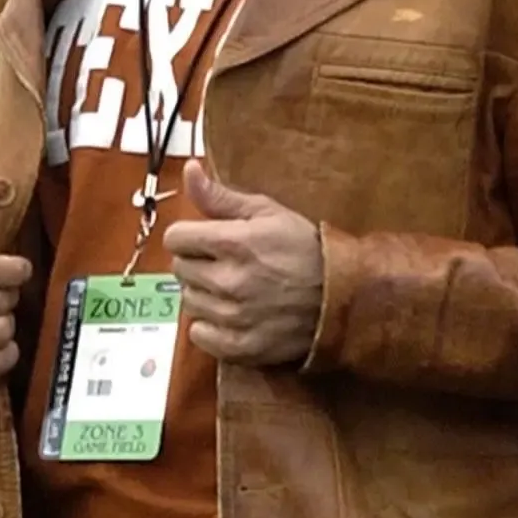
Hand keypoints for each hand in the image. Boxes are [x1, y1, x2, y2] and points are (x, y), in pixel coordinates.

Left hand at [163, 160, 322, 366]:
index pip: (175, 238)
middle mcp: (228, 281)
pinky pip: (199, 335)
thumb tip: (189, 169)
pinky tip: (232, 315)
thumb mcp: (268, 213)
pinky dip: (210, 326)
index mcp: (233, 243)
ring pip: (188, 302)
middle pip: (180, 269)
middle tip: (224, 263)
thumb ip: (221, 196)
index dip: (188, 235)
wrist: (343, 297)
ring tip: (233, 289)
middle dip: (197, 262)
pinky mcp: (240, 347)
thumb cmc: (305, 249)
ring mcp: (233, 317)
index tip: (205, 239)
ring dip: (204, 294)